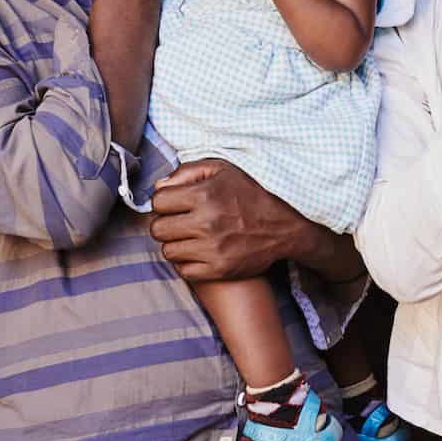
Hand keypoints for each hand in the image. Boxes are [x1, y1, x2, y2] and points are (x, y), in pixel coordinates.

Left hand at [149, 160, 311, 280]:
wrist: (283, 227)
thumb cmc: (250, 195)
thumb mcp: (223, 170)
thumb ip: (187, 172)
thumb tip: (159, 186)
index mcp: (205, 194)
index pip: (158, 202)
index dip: (164, 202)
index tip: (174, 204)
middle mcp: (207, 222)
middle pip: (158, 229)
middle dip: (165, 223)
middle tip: (179, 222)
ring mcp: (212, 249)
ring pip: (168, 251)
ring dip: (175, 244)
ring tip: (190, 236)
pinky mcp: (219, 270)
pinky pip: (183, 270)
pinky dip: (187, 262)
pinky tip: (198, 252)